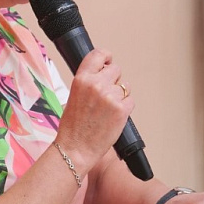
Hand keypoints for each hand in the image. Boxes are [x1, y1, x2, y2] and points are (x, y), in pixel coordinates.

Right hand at [55, 49, 133, 169]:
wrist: (75, 148)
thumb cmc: (73, 126)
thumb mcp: (74, 96)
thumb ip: (88, 82)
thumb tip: (103, 74)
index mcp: (82, 79)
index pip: (98, 54)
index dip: (106, 57)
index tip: (108, 61)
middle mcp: (96, 84)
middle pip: (116, 69)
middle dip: (114, 80)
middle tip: (106, 95)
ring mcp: (110, 96)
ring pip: (125, 86)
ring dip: (120, 95)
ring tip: (107, 110)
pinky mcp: (122, 109)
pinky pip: (130, 100)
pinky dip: (125, 108)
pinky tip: (114, 117)